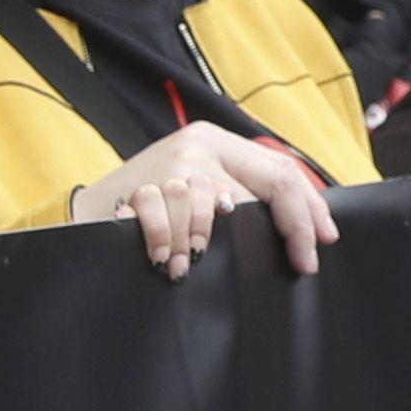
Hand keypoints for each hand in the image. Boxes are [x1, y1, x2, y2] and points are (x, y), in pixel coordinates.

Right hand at [74, 125, 334, 279]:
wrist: (89, 208)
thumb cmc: (159, 207)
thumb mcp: (205, 187)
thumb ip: (243, 195)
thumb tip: (307, 229)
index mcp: (219, 143)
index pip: (280, 173)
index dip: (307, 213)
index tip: (320, 248)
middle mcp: (196, 146)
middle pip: (253, 189)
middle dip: (283, 231)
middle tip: (295, 266)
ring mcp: (166, 166)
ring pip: (203, 206)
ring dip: (200, 242)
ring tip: (190, 267)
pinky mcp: (137, 187)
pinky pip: (160, 216)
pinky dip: (165, 241)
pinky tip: (165, 261)